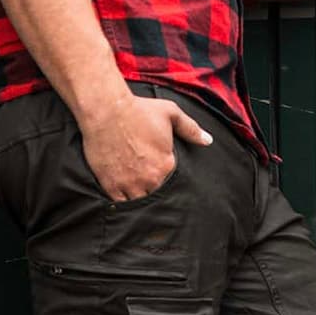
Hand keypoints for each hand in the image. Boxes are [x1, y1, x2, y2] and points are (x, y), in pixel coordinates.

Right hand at [79, 93, 213, 201]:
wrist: (107, 111)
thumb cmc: (139, 110)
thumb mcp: (171, 113)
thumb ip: (191, 128)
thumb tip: (208, 140)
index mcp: (166, 164)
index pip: (172, 181)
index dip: (164, 175)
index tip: (158, 169)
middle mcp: (150, 179)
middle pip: (156, 193)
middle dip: (152, 187)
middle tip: (145, 178)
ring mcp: (129, 184)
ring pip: (138, 201)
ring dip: (138, 195)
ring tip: (134, 186)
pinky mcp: (110, 185)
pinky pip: (119, 204)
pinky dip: (121, 200)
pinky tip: (122, 192)